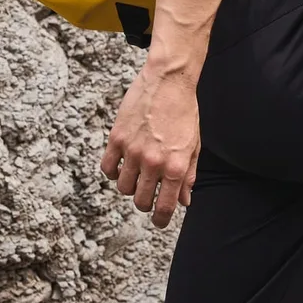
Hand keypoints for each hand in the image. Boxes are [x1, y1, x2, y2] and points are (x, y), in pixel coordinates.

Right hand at [100, 62, 200, 226]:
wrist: (169, 81)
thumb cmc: (185, 112)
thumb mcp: (194, 146)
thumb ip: (189, 175)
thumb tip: (185, 200)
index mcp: (176, 166)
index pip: (165, 207)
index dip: (161, 220)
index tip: (159, 221)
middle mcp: (153, 162)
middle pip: (141, 201)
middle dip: (145, 204)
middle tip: (148, 197)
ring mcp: (133, 151)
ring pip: (123, 187)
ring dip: (130, 187)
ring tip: (137, 176)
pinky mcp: (117, 138)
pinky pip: (108, 168)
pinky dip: (114, 172)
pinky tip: (122, 166)